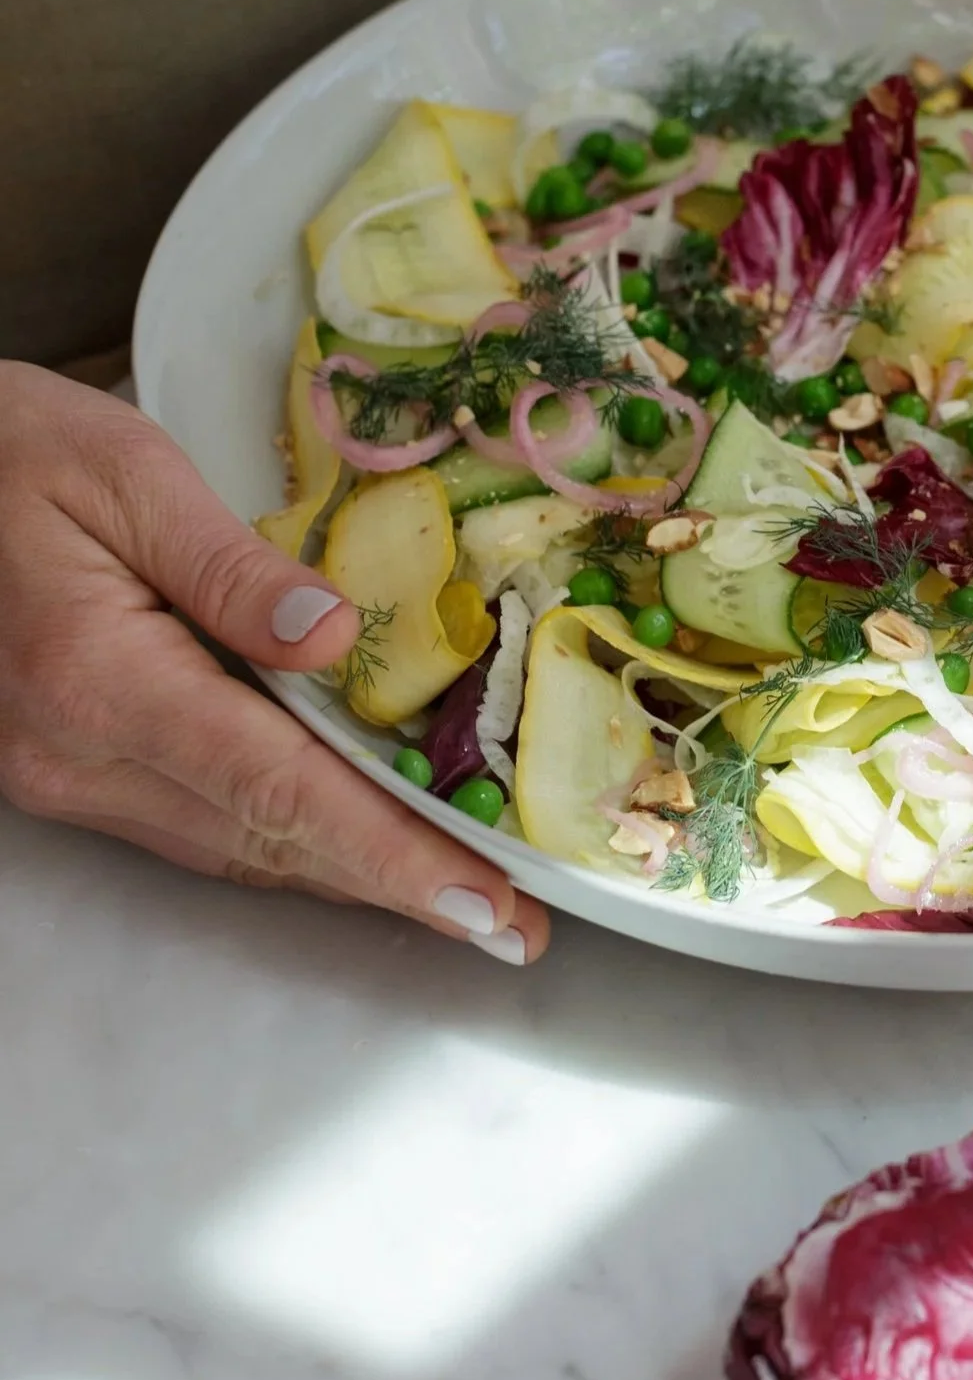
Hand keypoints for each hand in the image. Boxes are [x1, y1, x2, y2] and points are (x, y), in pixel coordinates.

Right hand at [0, 365, 548, 963]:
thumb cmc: (11, 454)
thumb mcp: (127, 475)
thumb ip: (230, 567)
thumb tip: (333, 639)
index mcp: (102, 680)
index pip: (277, 788)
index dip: (387, 851)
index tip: (477, 899)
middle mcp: (81, 754)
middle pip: (271, 838)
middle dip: (401, 886)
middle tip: (515, 924)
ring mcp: (69, 774)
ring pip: (240, 848)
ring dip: (356, 880)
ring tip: (467, 904)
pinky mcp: (72, 769)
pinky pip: (204, 824)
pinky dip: (296, 845)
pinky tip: (364, 853)